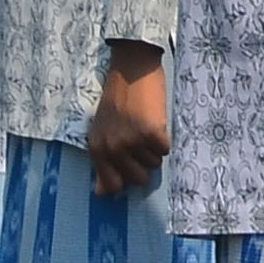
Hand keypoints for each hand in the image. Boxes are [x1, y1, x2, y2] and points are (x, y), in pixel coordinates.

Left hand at [86, 49, 170, 196]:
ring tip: (146, 126)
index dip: (126, 179)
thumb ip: (103, 162)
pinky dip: (164, 138)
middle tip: (140, 142)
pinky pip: (165, 149)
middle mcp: (113, 147)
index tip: (130, 168)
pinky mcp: (152, 132)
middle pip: (138, 178)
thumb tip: (102, 194)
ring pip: (154, 164)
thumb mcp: (102, 131)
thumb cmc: (117, 98)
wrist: (131, 68)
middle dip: (143, 164)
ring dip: (154, 149)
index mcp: (97, 148)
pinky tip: (155, 122)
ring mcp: (132, 141)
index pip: (113, 185)